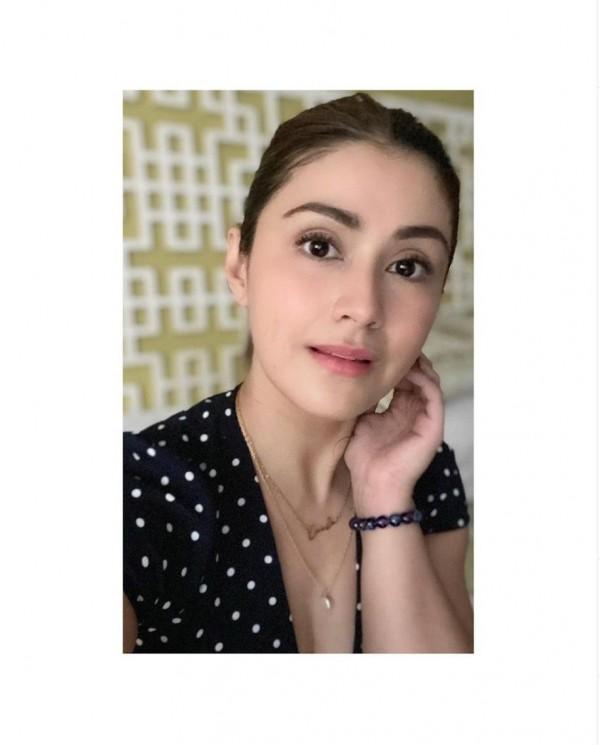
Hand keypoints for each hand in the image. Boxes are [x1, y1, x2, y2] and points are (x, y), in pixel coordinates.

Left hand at [343, 352, 443, 514]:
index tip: (382, 350)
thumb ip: (365, 401)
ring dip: (418, 365)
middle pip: (419, 377)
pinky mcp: (433, 426)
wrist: (373, 483)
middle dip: (409, 360)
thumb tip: (357, 379)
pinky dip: (424, 379)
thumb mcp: (361, 421)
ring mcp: (426, 419)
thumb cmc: (364, 458)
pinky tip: (410, 371)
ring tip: (404, 355)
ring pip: (430, 381)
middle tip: (396, 346)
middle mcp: (415, 412)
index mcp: (400, 411)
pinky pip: (434, 395)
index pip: (405, 380)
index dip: (397, 365)